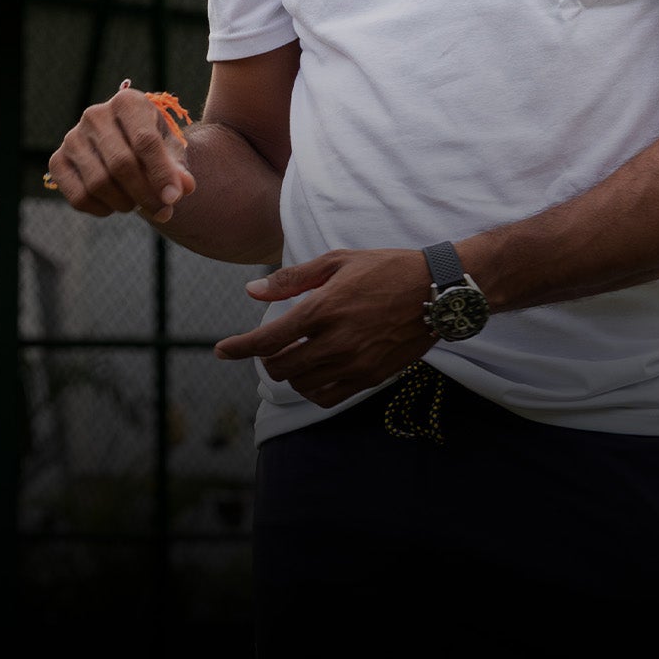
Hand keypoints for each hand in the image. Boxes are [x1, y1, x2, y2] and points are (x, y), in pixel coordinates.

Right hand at [46, 87, 196, 225]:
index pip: (145, 141)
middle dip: (145, 194)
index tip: (174, 198)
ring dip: (125, 203)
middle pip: (121, 164)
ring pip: (99, 183)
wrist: (124, 145)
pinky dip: (100, 209)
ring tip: (138, 204)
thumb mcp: (171, 151)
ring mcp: (73, 137)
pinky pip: (78, 196)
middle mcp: (95, 115)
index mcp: (127, 102)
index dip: (161, 174)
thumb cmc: (153, 146)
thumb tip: (183, 188)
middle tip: (162, 211)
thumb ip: (178, 169)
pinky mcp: (58, 160)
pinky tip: (114, 206)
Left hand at [214, 249, 431, 407]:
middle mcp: (336, 341)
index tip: (221, 350)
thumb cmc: (386, 268)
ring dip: (290, 373)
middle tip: (270, 346)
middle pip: (281, 366)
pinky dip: (312, 389)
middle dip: (266, 358)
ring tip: (294, 356)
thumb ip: (292, 279)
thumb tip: (251, 292)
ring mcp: (354, 363)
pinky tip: (314, 373)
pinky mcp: (370, 377)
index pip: (267, 339)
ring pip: (301, 384)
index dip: (238, 348)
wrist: (436, 291)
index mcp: (323, 308)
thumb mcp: (338, 261)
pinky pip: (327, 397)